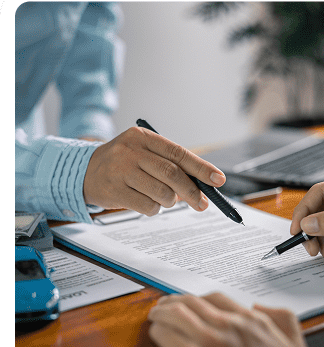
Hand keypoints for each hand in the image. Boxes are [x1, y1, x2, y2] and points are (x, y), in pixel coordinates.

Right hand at [83, 125, 224, 214]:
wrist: (82, 171)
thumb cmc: (124, 163)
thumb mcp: (145, 154)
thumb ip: (171, 165)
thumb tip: (203, 184)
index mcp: (143, 137)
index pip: (179, 153)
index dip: (202, 167)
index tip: (218, 180)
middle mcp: (131, 151)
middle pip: (172, 174)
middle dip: (192, 191)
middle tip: (202, 203)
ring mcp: (120, 171)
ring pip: (162, 192)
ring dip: (171, 201)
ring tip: (166, 199)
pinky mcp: (114, 191)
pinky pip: (146, 206)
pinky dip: (154, 209)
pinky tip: (148, 202)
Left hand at [147, 292, 308, 346]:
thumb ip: (283, 319)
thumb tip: (260, 306)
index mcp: (251, 322)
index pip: (216, 298)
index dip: (199, 299)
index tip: (191, 304)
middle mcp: (229, 326)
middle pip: (192, 301)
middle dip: (174, 301)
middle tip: (164, 306)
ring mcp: (210, 341)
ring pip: (176, 313)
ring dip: (163, 312)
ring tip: (156, 316)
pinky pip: (166, 334)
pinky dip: (159, 331)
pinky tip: (157, 335)